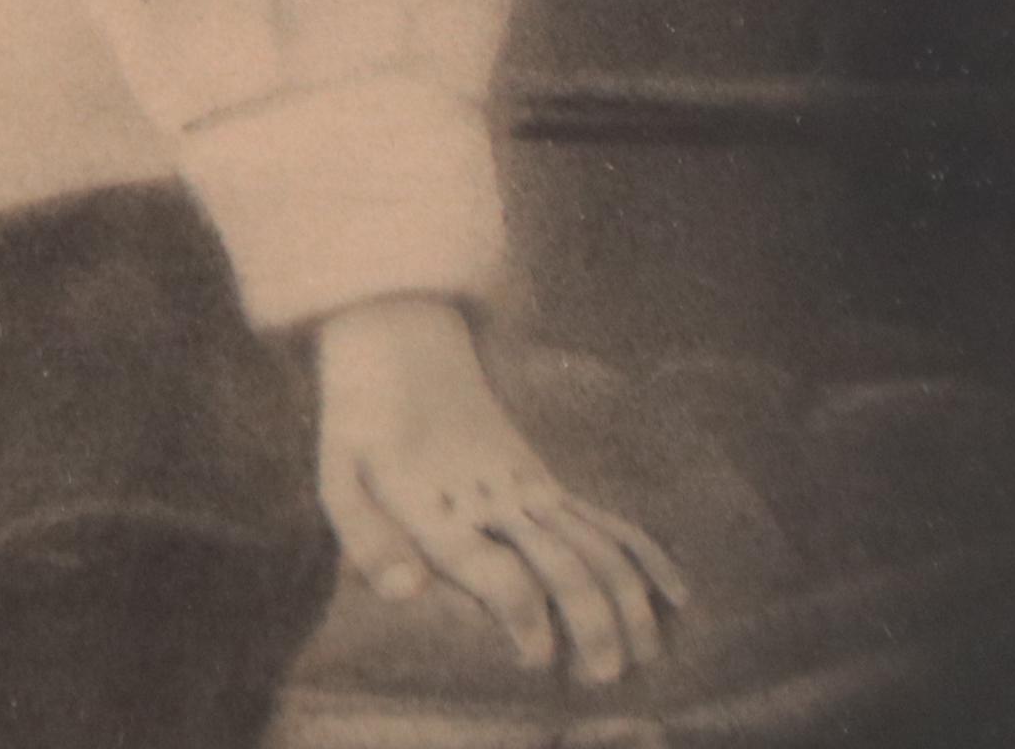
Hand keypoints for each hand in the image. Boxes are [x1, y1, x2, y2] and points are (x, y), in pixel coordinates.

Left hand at [315, 295, 689, 686]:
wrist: (399, 338)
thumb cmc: (361, 419)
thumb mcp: (339, 474)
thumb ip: (367, 540)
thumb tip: (408, 596)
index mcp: (443, 508)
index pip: (499, 572)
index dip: (524, 618)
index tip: (536, 658)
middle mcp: (495, 500)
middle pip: (564, 566)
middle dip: (592, 625)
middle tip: (603, 676)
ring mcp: (528, 486)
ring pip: (596, 546)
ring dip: (629, 601)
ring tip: (645, 657)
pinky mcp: (544, 478)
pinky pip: (603, 519)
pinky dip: (644, 555)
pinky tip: (676, 594)